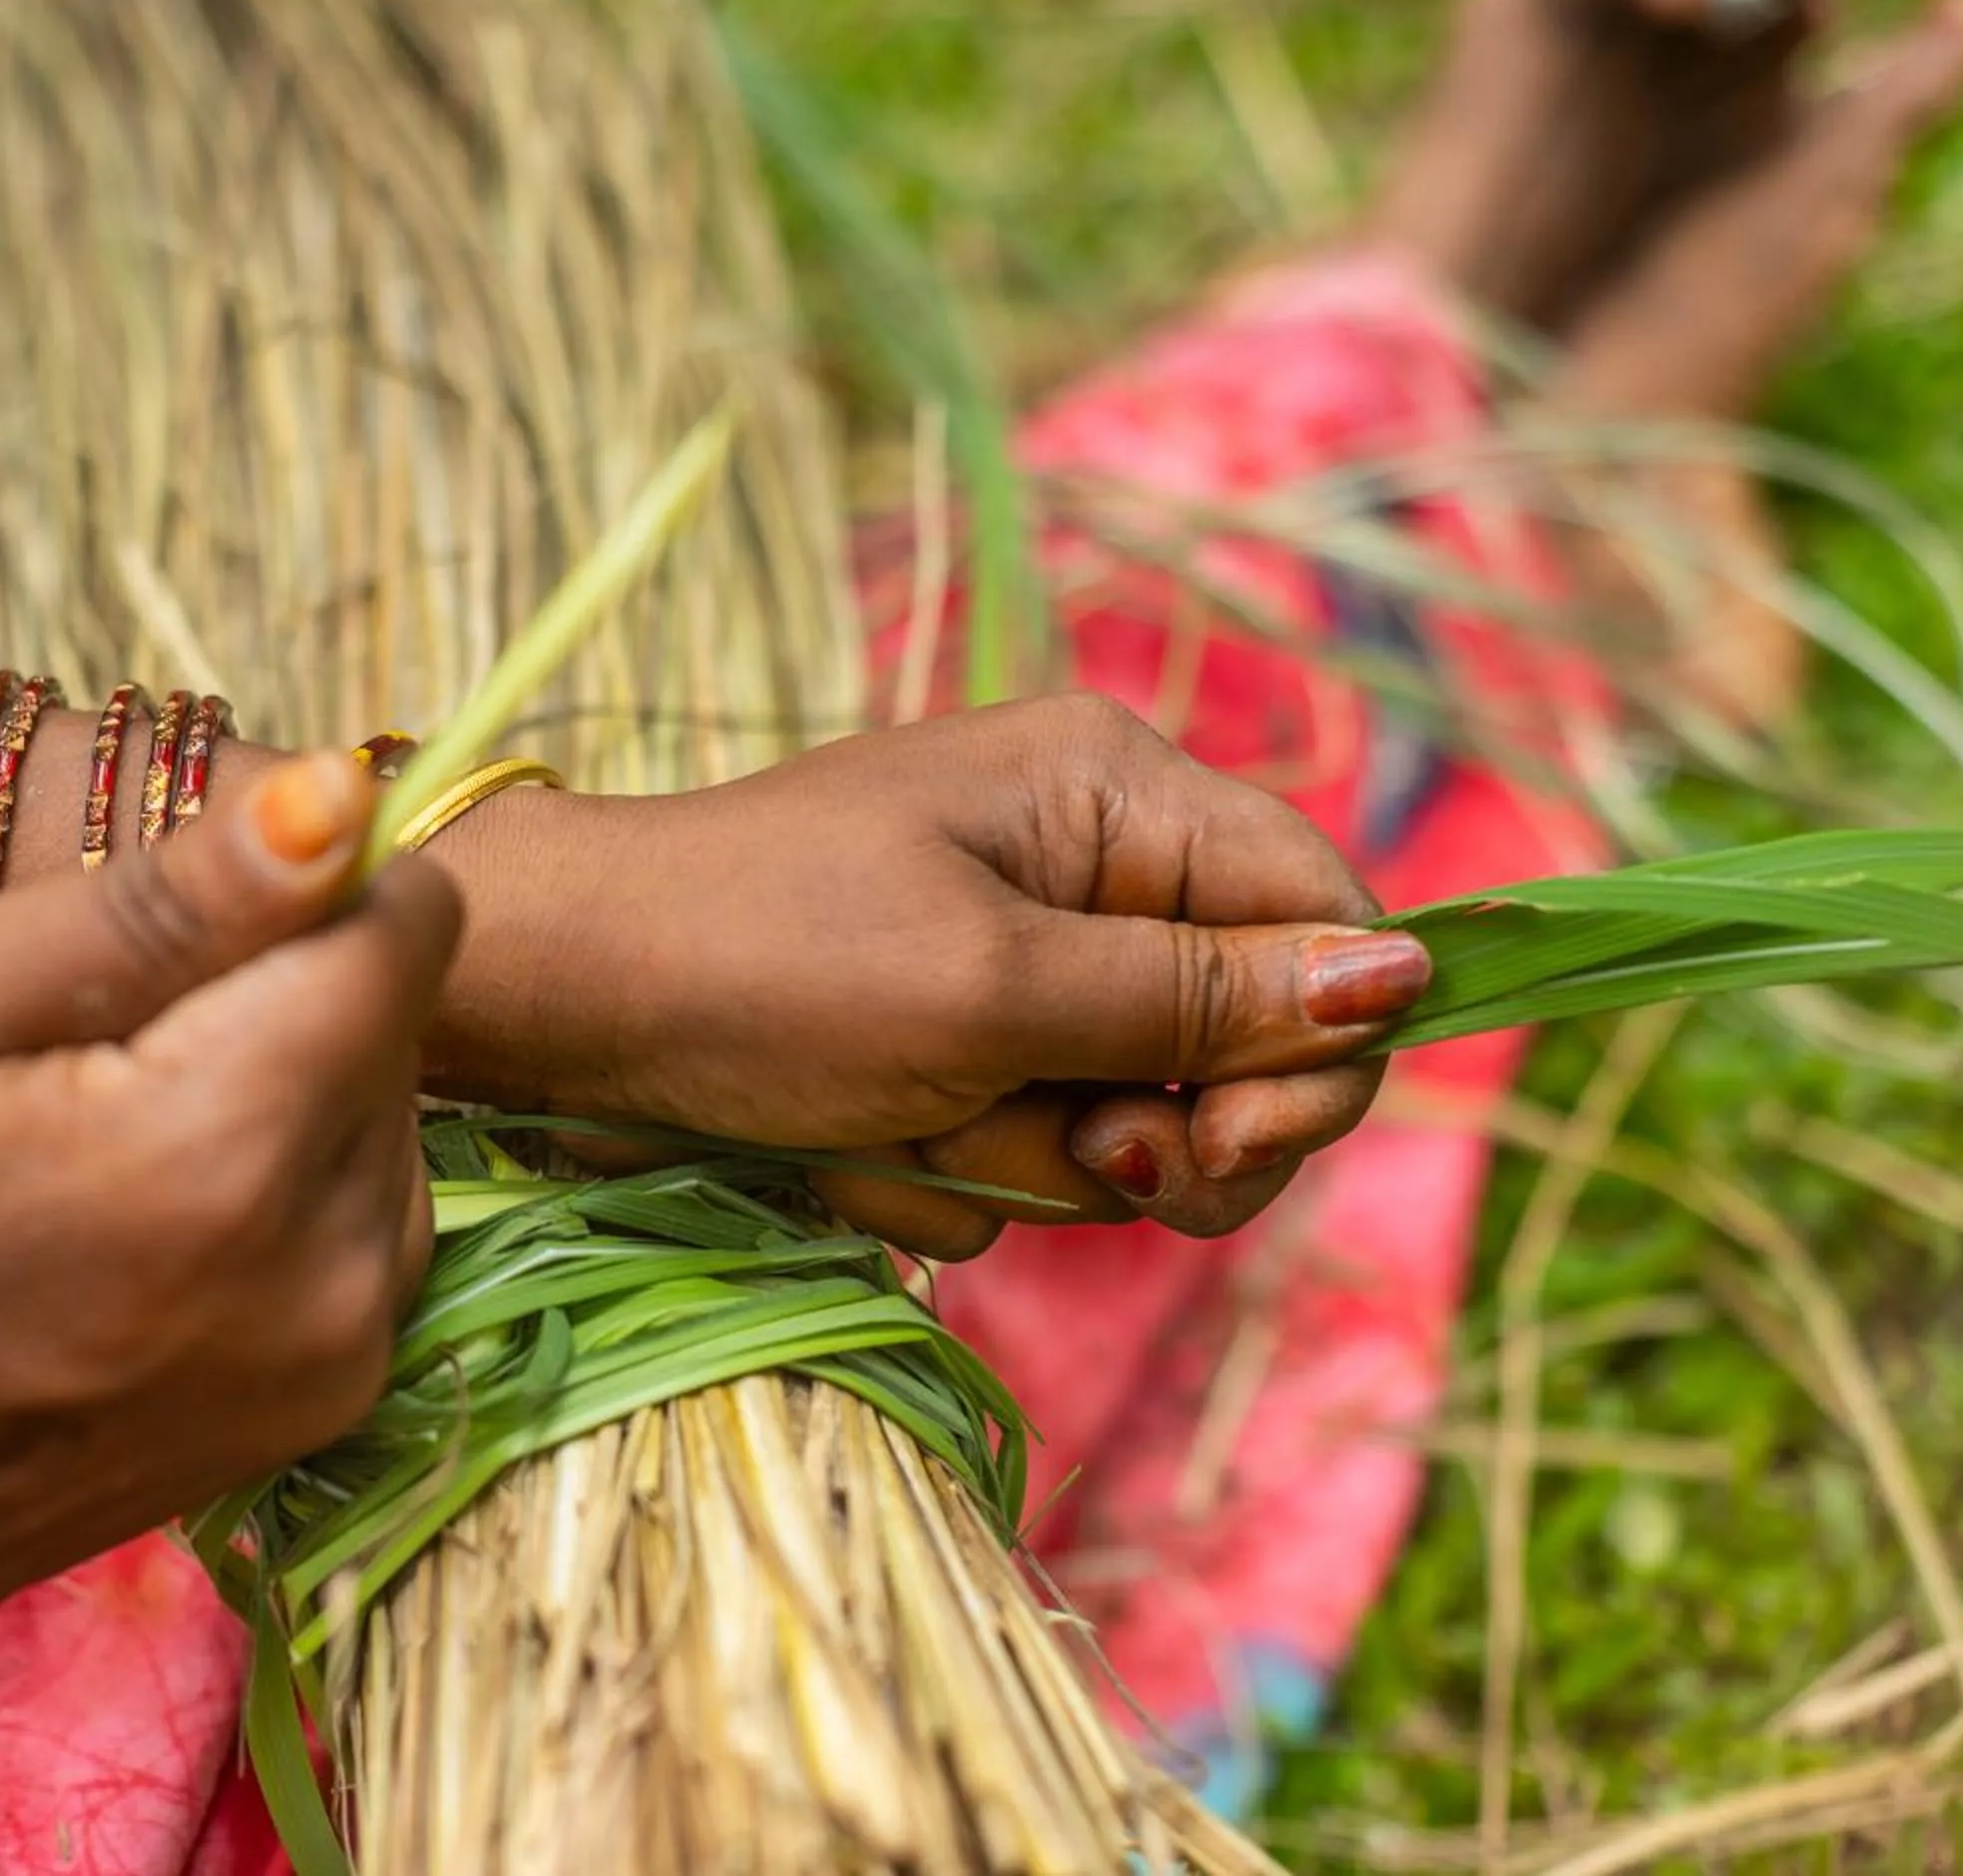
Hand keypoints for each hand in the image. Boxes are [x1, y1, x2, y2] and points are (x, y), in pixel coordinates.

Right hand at [0, 754, 459, 1621]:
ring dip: (281, 1087)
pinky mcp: (337, 1396)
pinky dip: (282, 1187)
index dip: (304, 880)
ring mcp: (348, 1343)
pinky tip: (142, 1222)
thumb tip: (341, 797)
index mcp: (234, 1141)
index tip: (171, 918)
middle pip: (393, 1016)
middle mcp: (333, 1253)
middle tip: (89, 1050)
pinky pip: (365, 1216)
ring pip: (388, 1112)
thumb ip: (158, 899)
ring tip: (100, 1145)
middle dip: (271, 988)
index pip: (408, 921)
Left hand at [448, 697, 1429, 1251]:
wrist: (555, 1007)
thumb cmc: (761, 966)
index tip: (1224, 1148)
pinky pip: (1029, 1140)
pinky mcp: (951, 1039)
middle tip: (1092, 1161)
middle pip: (1247, 1036)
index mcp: (1115, 794)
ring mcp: (1016, 955)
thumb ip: (1198, 999)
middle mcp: (1086, 861)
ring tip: (922, 1130)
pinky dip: (960, 1168)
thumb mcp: (996, 991)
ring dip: (1037, 1156)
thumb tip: (1407, 978)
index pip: (1324, 917)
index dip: (1317, 1049)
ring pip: (1133, 1113)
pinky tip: (866, 1146)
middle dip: (1168, 1127)